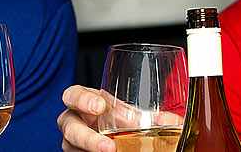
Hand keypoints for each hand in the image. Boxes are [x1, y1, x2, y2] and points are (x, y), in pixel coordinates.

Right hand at [56, 86, 182, 151]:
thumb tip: (174, 123)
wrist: (121, 140)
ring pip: (70, 145)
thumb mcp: (136, 117)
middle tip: (108, 146)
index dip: (83, 99)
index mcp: (87, 102)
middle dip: (85, 136)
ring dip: (90, 148)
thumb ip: (152, 118)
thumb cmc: (125, 123)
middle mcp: (76, 121)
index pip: (74, 95)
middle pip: (66, 123)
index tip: (100, 106)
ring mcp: (75, 142)